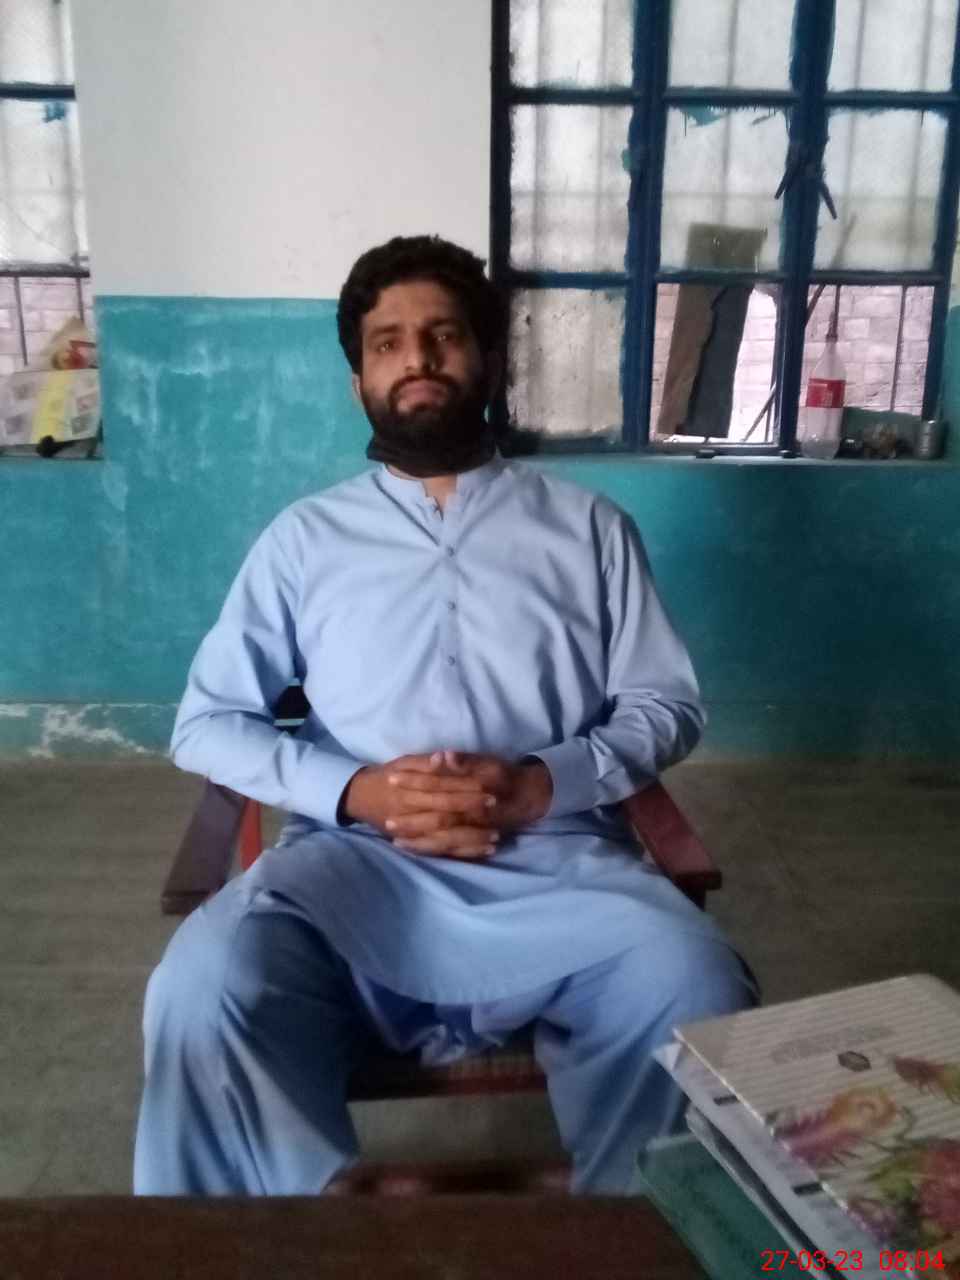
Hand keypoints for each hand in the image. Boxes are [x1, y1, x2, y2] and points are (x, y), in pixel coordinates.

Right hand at [340, 751, 500, 859]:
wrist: (358, 797)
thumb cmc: (385, 775)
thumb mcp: (402, 763)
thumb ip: (424, 762)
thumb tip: (444, 756)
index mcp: (407, 792)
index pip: (442, 791)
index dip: (465, 790)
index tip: (489, 789)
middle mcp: (410, 815)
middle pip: (445, 816)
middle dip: (472, 814)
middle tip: (497, 810)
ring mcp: (413, 833)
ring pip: (445, 839)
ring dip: (472, 839)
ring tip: (497, 837)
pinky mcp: (417, 844)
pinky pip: (444, 852)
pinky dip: (465, 852)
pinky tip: (486, 851)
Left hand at [382, 750, 552, 857]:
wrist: (529, 797)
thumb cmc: (504, 776)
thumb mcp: (488, 763)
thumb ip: (464, 761)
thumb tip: (443, 755)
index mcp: (472, 790)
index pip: (437, 786)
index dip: (414, 782)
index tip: (391, 778)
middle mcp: (472, 813)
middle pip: (436, 818)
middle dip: (410, 820)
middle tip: (386, 821)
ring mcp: (473, 830)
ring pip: (442, 839)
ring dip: (418, 839)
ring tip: (393, 839)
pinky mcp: (474, 840)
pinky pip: (451, 850)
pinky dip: (431, 850)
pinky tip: (413, 849)